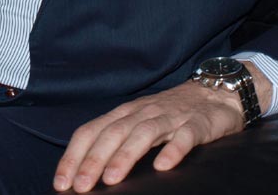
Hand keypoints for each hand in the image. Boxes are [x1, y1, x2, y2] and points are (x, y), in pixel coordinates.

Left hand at [52, 62, 270, 192]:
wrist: (216, 91)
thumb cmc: (171, 113)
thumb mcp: (139, 122)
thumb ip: (116, 140)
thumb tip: (85, 171)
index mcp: (125, 113)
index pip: (91, 130)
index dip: (74, 155)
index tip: (61, 182)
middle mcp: (143, 112)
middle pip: (112, 133)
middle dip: (93, 160)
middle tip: (80, 186)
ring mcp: (170, 117)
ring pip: (143, 133)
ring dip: (125, 156)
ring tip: (112, 179)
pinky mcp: (197, 123)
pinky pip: (184, 136)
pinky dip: (173, 150)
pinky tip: (164, 166)